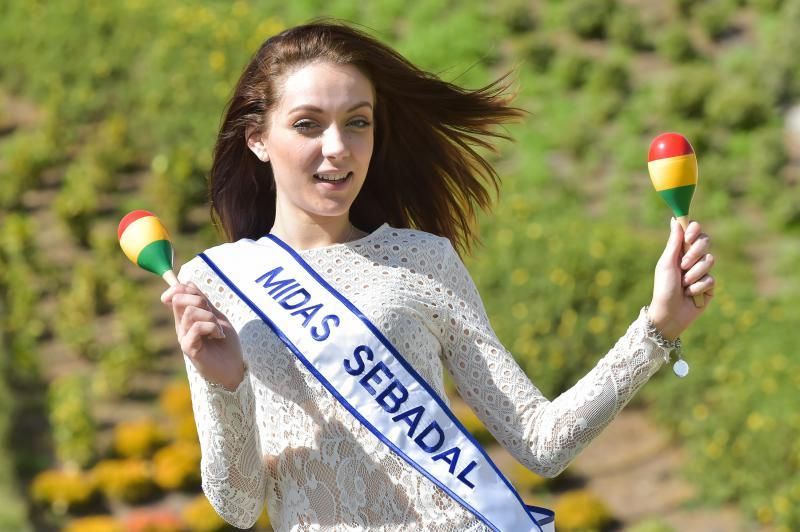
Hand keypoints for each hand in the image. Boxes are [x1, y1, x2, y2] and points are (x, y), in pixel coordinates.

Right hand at [161, 282, 244, 389]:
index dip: (181, 287)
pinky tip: (219, 336)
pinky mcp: (189, 349)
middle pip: (179, 299)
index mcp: (187, 317)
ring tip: (218, 330)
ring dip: (210, 317)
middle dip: (198, 299)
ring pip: (190, 312)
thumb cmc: (226, 344)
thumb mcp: (217, 317)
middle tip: (212, 313)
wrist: (233, 368)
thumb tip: (187, 283)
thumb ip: (204, 303)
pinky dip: (212, 328)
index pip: (175, 295)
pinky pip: (196, 328)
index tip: (195, 292)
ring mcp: (184, 337)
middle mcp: (182, 326)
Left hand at [647, 218, 714, 340]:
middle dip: (695, 253)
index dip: (694, 231)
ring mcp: (702, 272)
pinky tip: (690, 295)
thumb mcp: (667, 263)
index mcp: (680, 251)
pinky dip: (698, 288)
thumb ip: (674, 242)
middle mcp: (692, 259)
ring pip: (709, 261)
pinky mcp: (709, 286)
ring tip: (683, 285)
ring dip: (693, 274)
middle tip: (683, 265)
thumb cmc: (663, 288)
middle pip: (706, 242)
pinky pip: (710, 279)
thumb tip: (674, 219)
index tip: (689, 237)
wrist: (669, 313)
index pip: (694, 232)